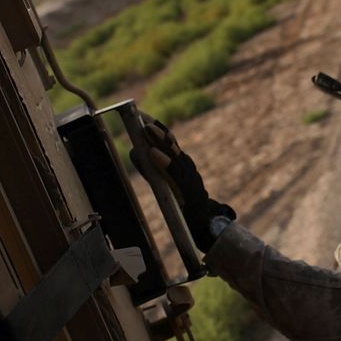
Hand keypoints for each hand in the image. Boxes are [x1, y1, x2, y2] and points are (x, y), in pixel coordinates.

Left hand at [138, 113, 234, 250]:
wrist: (207, 226)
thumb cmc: (184, 204)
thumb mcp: (165, 183)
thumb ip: (151, 168)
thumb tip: (133, 151)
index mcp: (182, 163)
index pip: (169, 141)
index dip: (157, 126)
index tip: (142, 114)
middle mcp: (187, 167)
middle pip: (172, 145)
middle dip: (156, 130)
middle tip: (141, 118)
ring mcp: (190, 178)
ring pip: (174, 156)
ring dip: (160, 141)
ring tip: (146, 130)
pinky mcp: (190, 191)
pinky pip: (176, 175)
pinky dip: (164, 163)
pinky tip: (153, 154)